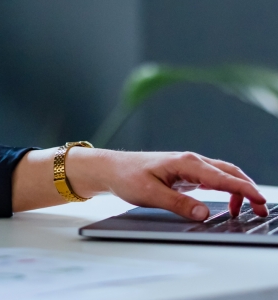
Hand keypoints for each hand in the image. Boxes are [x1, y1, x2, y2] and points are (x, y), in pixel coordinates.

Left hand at [66, 148, 266, 220]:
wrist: (112, 168)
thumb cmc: (128, 176)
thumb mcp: (151, 194)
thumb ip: (179, 204)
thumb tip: (205, 212)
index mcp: (185, 163)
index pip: (221, 176)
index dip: (243, 189)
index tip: (259, 199)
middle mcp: (190, 161)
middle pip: (228, 172)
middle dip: (247, 188)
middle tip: (261, 209)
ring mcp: (189, 166)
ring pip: (222, 174)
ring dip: (238, 189)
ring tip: (248, 210)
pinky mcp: (185, 173)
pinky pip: (213, 179)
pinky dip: (226, 189)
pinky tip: (228, 204)